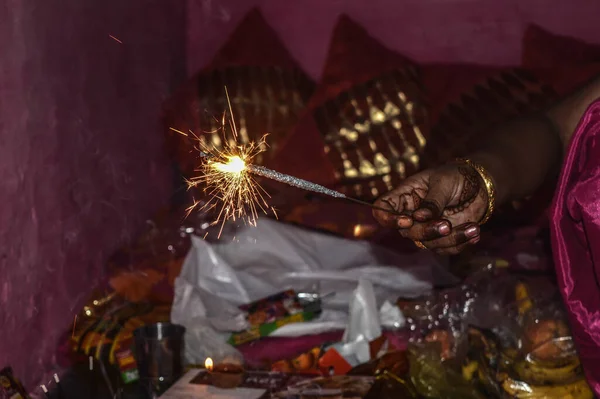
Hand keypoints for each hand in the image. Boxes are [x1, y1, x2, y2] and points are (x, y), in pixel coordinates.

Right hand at [373, 162, 488, 254]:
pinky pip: (445, 249)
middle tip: (447, 224)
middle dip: (427, 231)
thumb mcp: (443, 182)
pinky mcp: (442, 238)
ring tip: (473, 227)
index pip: (383, 208)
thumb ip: (432, 201)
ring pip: (428, 243)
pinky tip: (474, 232)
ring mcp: (426, 227)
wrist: (480, 184)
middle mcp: (411, 213)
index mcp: (405, 195)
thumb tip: (419, 217)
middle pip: (407, 231)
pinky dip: (461, 243)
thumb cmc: (456, 176)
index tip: (407, 221)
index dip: (388, 218)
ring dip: (451, 239)